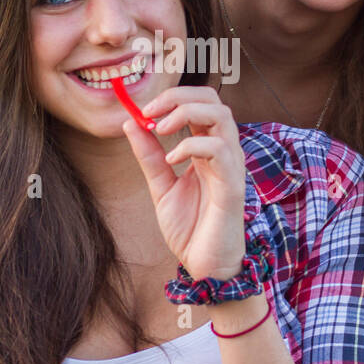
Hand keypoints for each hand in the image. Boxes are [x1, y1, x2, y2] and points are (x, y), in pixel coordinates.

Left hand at [123, 85, 246, 281]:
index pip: (200, 103)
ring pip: (222, 116)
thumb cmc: (191, 228)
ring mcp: (231, 167)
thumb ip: (149, 155)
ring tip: (160, 129)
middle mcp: (223, 152)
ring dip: (186, 113)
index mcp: (208, 148)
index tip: (142, 109)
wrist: (204, 266)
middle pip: (213, 100)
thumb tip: (131, 122)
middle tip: (149, 112)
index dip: (172, 97)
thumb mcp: (160, 186)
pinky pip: (220, 151)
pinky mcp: (233, 186)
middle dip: (179, 96)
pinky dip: (192, 146)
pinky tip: (172, 161)